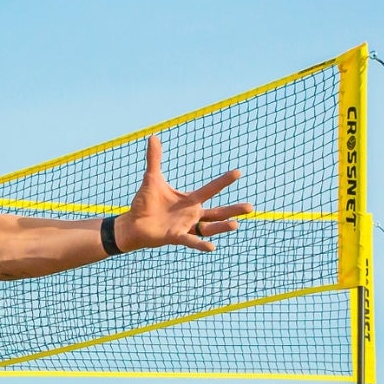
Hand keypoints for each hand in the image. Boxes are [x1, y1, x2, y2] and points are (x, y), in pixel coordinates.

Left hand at [116, 136, 252, 252]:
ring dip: (221, 227)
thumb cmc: (144, 203)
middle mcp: (191, 214)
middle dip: (233, 210)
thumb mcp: (152, 178)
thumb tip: (153, 136)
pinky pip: (191, 241)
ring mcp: (185, 226)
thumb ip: (155, 159)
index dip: (223, 181)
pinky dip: (200, 244)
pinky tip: (211, 247)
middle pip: (217, 212)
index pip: (211, 189)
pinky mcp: (175, 236)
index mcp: (190, 200)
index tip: (238, 172)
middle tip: (251, 208)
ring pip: (208, 228)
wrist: (132, 223)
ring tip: (236, 224)